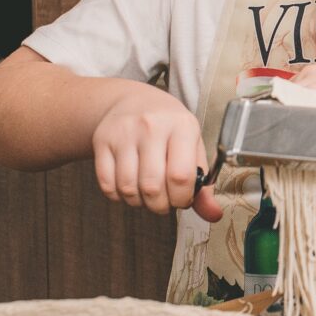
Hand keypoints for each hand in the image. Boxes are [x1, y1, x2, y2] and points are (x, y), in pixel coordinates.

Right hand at [92, 85, 221, 219]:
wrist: (135, 101)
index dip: (181, 199)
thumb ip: (203, 184)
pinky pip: (107, 184)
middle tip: (164, 201)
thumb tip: (214, 215)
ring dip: (138, 202)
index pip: (180, 176)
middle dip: (160, 205)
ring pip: (127, 188)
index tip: (182, 199)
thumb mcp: (193, 147)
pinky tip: (129, 187)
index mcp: (182, 126)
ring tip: (147, 194)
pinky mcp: (102, 140)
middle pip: (152, 186)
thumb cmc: (170, 129)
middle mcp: (151, 126)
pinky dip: (118, 195)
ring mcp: (124, 132)